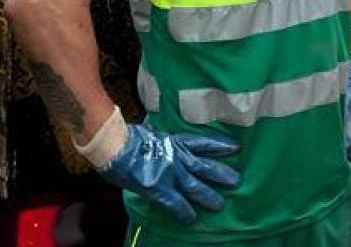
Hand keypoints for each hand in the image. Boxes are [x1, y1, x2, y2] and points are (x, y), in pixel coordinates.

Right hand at [97, 123, 240, 224]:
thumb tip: (158, 136)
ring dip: (207, 196)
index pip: (201, 142)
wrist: (114, 143)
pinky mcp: (158, 188)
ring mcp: (169, 172)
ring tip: (219, 204)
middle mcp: (176, 156)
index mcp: (173, 141)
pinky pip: (175, 203)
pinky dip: (184, 211)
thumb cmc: (126, 136)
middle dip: (221, 174)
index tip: (234, 148)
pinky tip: (191, 219)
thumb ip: (159, 137)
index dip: (218, 145)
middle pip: (204, 166)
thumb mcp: (149, 131)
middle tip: (236, 180)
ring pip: (194, 186)